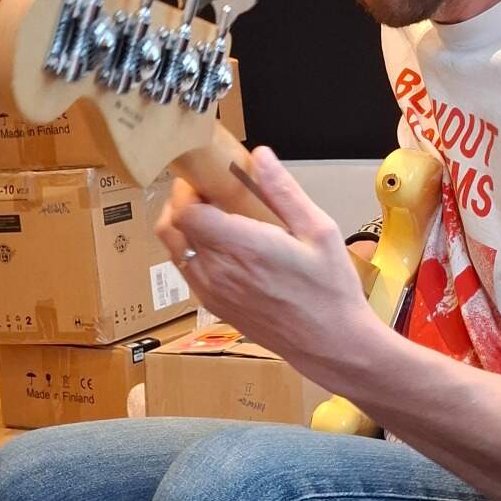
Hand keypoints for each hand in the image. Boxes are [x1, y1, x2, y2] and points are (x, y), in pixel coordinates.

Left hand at [155, 147, 370, 375]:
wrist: (331, 344)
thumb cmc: (330, 290)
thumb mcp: (318, 231)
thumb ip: (284, 192)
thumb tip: (261, 156)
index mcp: (243, 248)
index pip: (186, 212)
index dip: (188, 190)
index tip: (206, 178)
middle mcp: (219, 271)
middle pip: (170, 228)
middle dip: (182, 203)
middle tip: (207, 193)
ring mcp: (212, 293)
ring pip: (174, 251)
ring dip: (184, 228)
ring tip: (215, 218)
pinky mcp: (215, 307)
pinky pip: (187, 272)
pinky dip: (192, 252)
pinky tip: (223, 247)